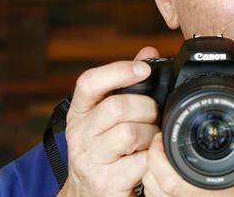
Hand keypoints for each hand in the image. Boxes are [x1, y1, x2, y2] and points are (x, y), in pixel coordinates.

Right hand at [58, 47, 160, 196]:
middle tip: (153, 117)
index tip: (144, 68)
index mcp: (81, 112)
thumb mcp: (108, 117)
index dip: (118, 71)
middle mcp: (80, 134)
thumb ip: (127, 84)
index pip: (88, 83)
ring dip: (150, 135)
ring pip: (130, 133)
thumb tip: (148, 52)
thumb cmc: (106, 149)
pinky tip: (148, 159)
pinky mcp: (106, 182)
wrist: (89, 194)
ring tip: (149, 141)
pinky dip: (153, 159)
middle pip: (117, 107)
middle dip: (146, 108)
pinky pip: (141, 162)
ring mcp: (90, 159)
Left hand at [141, 107, 233, 196]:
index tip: (163, 135)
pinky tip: (173, 173)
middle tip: (164, 140)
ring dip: (156, 173)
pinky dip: (160, 185)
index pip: (171, 181)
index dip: (158, 156)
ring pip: (155, 194)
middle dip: (154, 159)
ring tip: (165, 155)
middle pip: (155, 185)